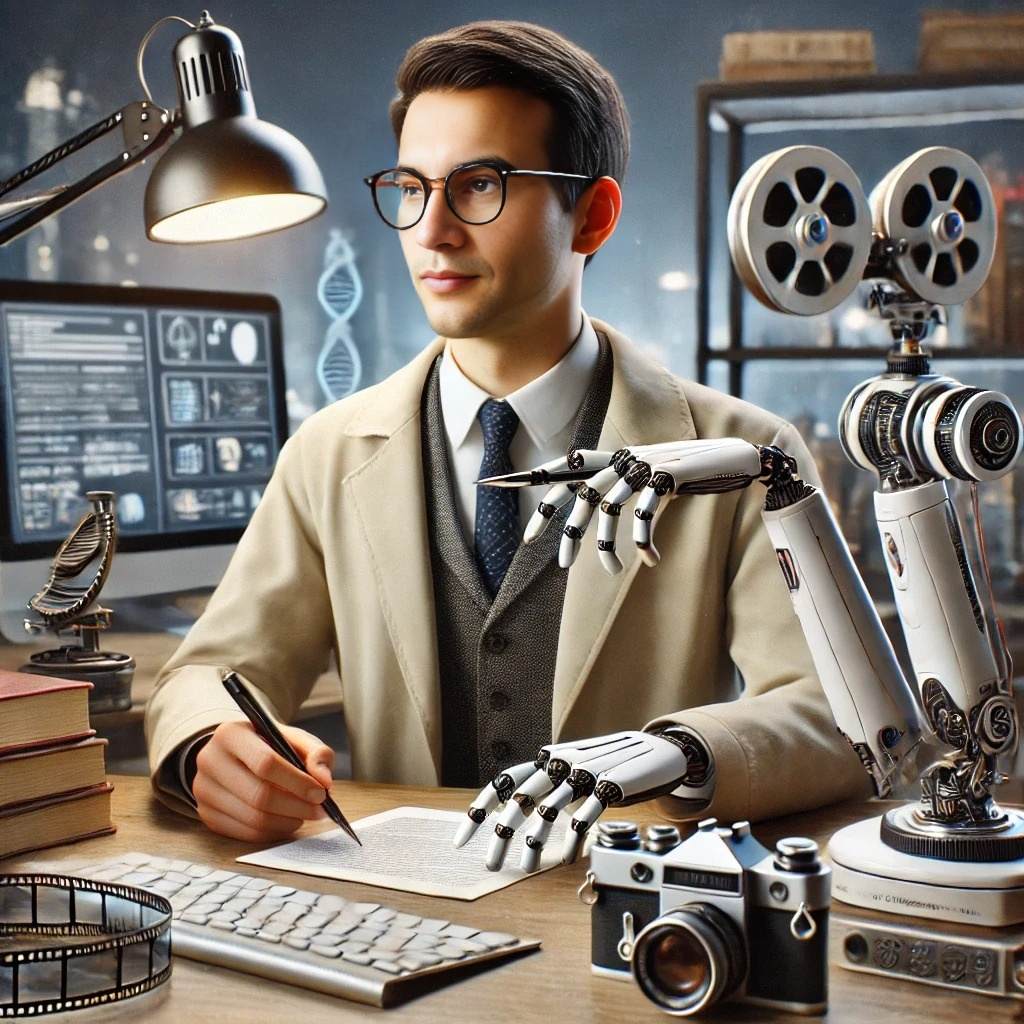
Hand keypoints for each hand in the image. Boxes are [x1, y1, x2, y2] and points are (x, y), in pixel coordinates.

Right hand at [192, 720, 335, 841]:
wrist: (235, 753)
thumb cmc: (269, 745)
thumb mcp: (294, 738)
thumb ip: (316, 753)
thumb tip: (324, 781)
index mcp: (230, 734)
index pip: (265, 763)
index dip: (297, 782)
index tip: (321, 792)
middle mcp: (209, 761)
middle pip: (258, 795)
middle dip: (296, 806)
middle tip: (319, 810)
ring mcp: (203, 790)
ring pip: (252, 818)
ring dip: (287, 821)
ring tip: (306, 814)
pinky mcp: (206, 814)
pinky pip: (244, 833)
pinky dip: (273, 832)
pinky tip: (287, 821)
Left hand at [453, 731, 688, 871]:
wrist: (658, 750)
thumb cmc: (608, 764)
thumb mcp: (572, 768)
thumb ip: (548, 783)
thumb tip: (516, 810)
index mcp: (547, 757)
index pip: (505, 781)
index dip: (481, 808)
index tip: (463, 840)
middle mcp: (560, 761)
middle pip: (521, 798)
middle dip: (502, 834)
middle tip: (491, 865)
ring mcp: (585, 772)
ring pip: (550, 808)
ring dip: (535, 841)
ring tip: (526, 869)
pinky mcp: (610, 785)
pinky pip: (585, 815)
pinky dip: (573, 838)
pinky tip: (568, 857)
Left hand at [500, 439, 761, 572]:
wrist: (737, 457)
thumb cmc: (693, 472)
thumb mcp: (653, 480)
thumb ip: (625, 491)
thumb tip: (605, 520)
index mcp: (618, 458)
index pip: (567, 468)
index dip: (540, 487)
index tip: (509, 503)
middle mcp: (626, 459)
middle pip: (581, 495)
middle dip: (566, 531)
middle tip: (559, 563)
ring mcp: (645, 466)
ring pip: (609, 510)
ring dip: (606, 547)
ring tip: (609, 572)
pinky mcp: (667, 477)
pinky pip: (644, 516)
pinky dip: (644, 542)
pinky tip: (649, 561)